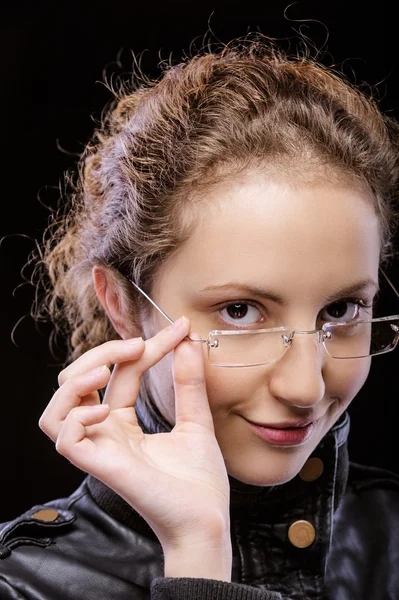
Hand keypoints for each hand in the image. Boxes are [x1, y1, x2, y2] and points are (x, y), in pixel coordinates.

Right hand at [39, 317, 230, 551]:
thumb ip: (189, 384)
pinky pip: (65, 438)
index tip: (179, 328)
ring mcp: (101, 449)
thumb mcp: (197, 420)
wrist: (207, 520)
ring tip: (106, 370)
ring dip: (76, 380)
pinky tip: (105, 412)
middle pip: (77, 381)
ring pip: (57, 408)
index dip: (146, 346)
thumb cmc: (200, 481)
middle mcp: (107, 433)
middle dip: (102, 352)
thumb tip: (189, 342)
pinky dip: (77, 417)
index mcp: (125, 423)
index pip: (121, 372)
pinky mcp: (101, 466)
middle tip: (138, 344)